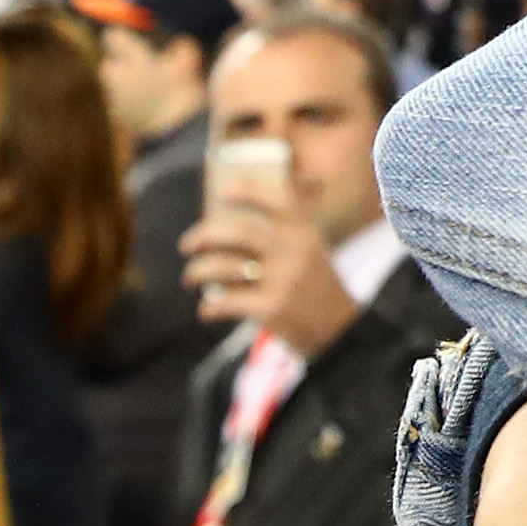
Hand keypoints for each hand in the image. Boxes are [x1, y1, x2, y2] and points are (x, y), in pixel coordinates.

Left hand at [183, 204, 359, 360]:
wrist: (340, 332)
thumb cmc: (318, 288)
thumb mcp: (314, 250)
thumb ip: (293, 226)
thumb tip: (261, 199)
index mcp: (305, 233)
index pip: (277, 200)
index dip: (247, 193)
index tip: (222, 195)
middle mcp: (295, 251)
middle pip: (239, 231)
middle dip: (204, 235)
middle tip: (186, 244)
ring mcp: (283, 280)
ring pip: (226, 266)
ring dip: (198, 271)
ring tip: (190, 277)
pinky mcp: (272, 308)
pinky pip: (228, 302)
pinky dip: (211, 307)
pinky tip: (206, 311)